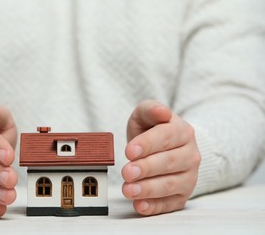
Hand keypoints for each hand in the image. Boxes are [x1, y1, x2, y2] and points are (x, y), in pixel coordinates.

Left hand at [121, 100, 200, 215]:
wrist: (169, 147)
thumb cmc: (153, 130)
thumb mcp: (147, 114)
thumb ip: (151, 109)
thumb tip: (162, 112)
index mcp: (182, 132)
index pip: (166, 137)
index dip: (147, 144)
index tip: (129, 151)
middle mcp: (190, 155)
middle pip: (168, 162)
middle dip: (146, 168)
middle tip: (126, 172)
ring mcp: (189, 177)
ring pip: (170, 185)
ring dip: (149, 189)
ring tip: (129, 190)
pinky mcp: (182, 195)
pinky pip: (170, 204)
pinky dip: (155, 207)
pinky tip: (140, 206)